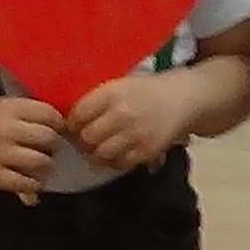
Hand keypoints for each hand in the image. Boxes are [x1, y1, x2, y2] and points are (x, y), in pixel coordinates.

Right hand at [0, 97, 65, 195]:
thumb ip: (27, 118)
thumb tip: (64, 131)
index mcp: (7, 107)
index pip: (49, 113)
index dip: (58, 124)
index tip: (55, 130)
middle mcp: (5, 128)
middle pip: (49, 138)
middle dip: (53, 146)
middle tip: (46, 150)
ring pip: (42, 162)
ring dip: (45, 166)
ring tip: (37, 167)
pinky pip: (27, 183)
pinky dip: (33, 185)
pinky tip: (27, 181)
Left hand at [67, 75, 189, 170]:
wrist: (182, 99)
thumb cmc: (143, 91)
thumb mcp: (117, 86)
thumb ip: (95, 101)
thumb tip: (68, 121)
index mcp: (111, 93)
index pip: (78, 114)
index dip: (71, 124)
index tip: (72, 127)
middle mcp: (122, 113)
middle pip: (87, 136)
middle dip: (82, 141)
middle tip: (83, 141)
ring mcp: (136, 133)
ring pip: (102, 153)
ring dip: (95, 154)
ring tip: (96, 150)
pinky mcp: (148, 150)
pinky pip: (121, 163)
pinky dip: (114, 162)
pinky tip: (115, 155)